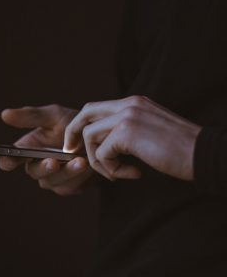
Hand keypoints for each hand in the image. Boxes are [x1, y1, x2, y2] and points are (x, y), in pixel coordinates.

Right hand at [0, 104, 93, 195]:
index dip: (7, 160)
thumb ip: (31, 116)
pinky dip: (80, 176)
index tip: (13, 158)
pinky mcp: (70, 186)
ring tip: (80, 161)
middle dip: (44, 167)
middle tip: (54, 162)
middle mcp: (37, 166)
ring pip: (53, 181)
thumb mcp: (54, 115)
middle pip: (33, 172)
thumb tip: (4, 114)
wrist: (100, 136)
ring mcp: (53, 179)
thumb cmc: (73, 123)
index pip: (9, 160)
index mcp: (28, 149)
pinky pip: (71, 186)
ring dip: (67, 172)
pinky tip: (89, 166)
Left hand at [63, 96, 201, 181]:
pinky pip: (102, 153)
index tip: (76, 143)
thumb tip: (104, 143)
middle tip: (71, 151)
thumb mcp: (149, 130)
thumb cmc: (179, 148)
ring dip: (97, 160)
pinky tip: (129, 173)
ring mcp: (127, 115)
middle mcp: (128, 104)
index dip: (81, 125)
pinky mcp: (127, 132)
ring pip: (90, 135)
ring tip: (115, 173)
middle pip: (85, 113)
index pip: (95, 108)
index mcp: (133, 103)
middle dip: (73, 133)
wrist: (203, 154)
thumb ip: (126, 130)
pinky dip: (110, 168)